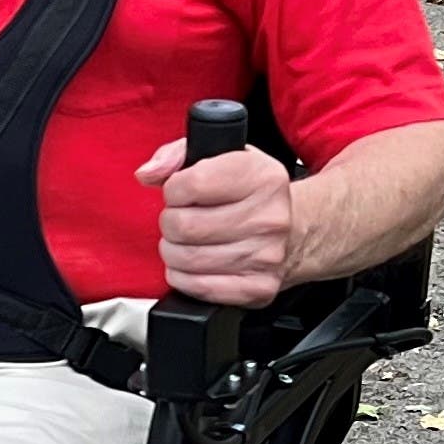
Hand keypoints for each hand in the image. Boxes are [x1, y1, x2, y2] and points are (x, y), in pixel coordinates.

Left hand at [140, 133, 294, 305]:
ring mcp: (266, 256)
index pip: (191, 184)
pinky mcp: (258, 288)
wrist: (295, 231)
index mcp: (261, 177)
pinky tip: (194, 264)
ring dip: (174, 251)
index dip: (173, 190)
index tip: (181, 192)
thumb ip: (176, 155)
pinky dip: (184, 277)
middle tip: (181, 220)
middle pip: (183, 226)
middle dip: (171, 222)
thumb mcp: (220, 157)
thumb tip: (148, 173)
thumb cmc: (248, 194)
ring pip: (186, 259)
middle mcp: (269, 217)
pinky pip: (197, 287)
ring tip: (187, 241)